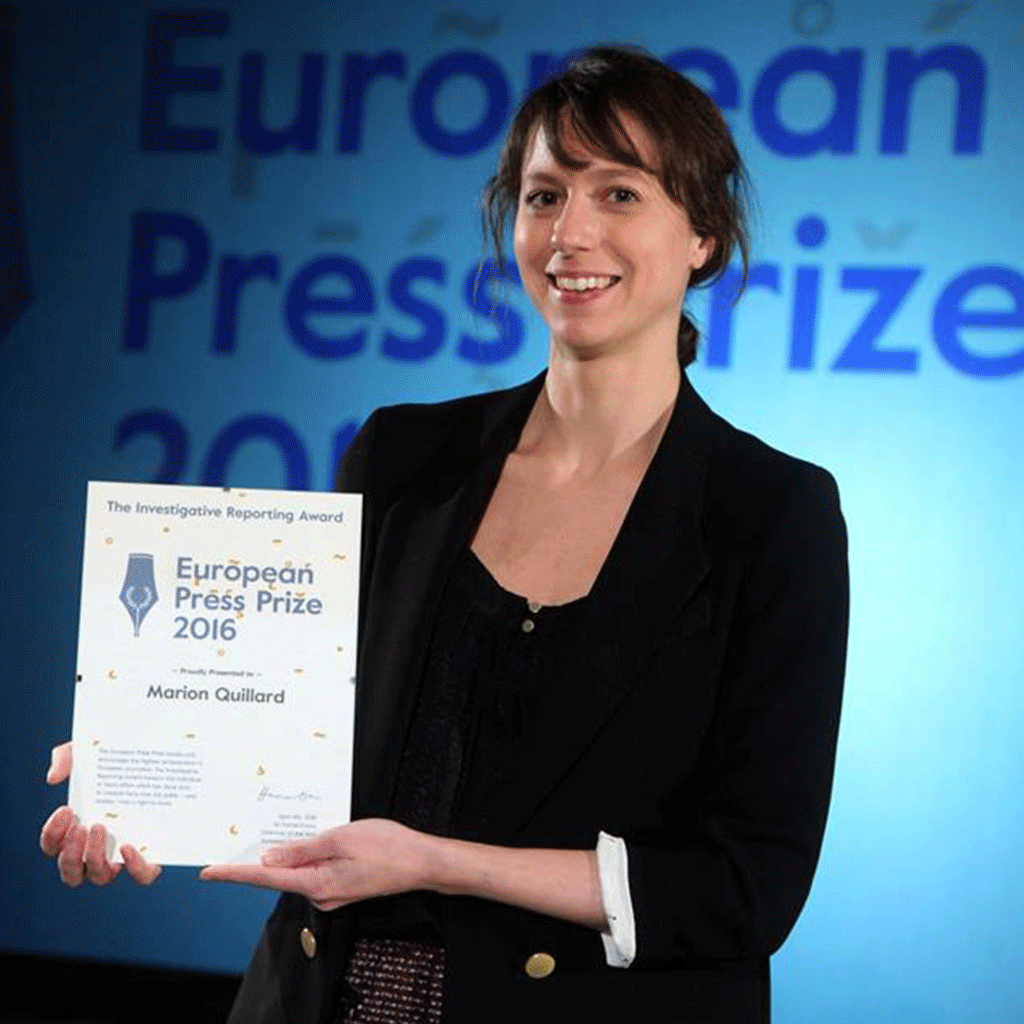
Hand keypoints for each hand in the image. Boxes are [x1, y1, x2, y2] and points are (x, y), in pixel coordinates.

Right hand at [39, 741, 161, 886]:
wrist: (156, 756)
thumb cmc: (116, 758)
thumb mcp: (88, 751)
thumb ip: (66, 757)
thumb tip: (54, 778)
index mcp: (76, 831)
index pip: (53, 846)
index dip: (52, 835)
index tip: (66, 810)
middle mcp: (96, 849)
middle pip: (71, 872)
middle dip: (70, 853)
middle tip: (82, 826)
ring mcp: (122, 855)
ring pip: (100, 877)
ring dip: (94, 858)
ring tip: (100, 828)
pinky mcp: (151, 853)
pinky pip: (141, 875)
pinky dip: (134, 868)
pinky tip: (129, 846)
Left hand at [200, 818, 436, 910]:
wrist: (422, 862)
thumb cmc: (388, 847)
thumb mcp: (341, 839)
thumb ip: (303, 849)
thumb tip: (270, 856)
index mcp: (316, 883)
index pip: (265, 877)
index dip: (235, 873)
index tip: (208, 872)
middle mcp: (320, 895)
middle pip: (278, 876)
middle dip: (258, 860)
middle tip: (234, 845)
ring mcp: (332, 893)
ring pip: (297, 872)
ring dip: (286, 855)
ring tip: (276, 835)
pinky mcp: (341, 886)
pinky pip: (313, 871)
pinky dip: (305, 857)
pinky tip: (306, 842)